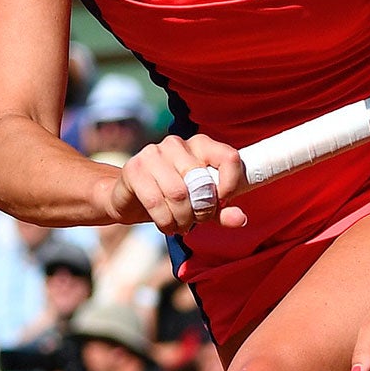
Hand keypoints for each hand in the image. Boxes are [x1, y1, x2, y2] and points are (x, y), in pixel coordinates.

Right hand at [107, 135, 248, 235]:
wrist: (130, 199)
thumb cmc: (171, 199)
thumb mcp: (201, 206)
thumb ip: (221, 210)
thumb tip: (240, 219)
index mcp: (200, 145)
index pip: (228, 157)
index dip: (231, 185)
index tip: (221, 202)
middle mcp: (176, 144)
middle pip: (201, 182)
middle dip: (202, 210)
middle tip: (197, 221)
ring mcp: (153, 153)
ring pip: (178, 194)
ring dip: (182, 219)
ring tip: (181, 227)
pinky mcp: (134, 168)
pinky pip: (155, 201)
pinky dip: (165, 221)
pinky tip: (166, 226)